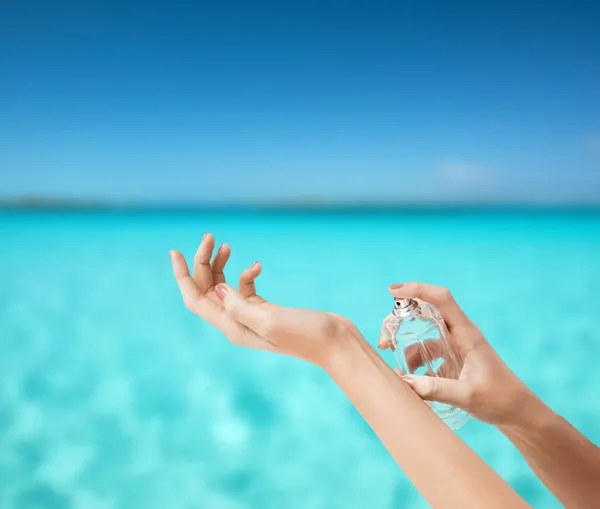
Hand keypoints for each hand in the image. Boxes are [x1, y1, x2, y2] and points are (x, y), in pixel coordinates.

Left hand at [170, 233, 360, 366]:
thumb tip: (218, 287)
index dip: (182, 276)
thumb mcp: (270, 320)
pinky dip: (248, 273)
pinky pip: (246, 287)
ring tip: (227, 244)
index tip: (175, 252)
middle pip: (208, 289)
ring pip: (224, 286)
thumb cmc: (306, 335)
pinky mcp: (265, 309)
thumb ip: (240, 305)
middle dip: (204, 262)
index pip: (195, 300)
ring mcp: (251, 315)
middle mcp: (237, 322)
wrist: (335, 343)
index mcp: (233, 327)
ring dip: (222, 265)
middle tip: (210, 236)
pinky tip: (259, 265)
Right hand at [380, 282, 536, 424]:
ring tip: (395, 368)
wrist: (518, 413)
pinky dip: (415, 363)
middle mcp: (460, 334)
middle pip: (425, 313)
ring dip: (406, 347)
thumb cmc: (500, 399)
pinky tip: (411, 380)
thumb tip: (403, 382)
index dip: (417, 290)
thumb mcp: (467, 395)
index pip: (441, 299)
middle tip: (384, 341)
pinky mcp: (453, 360)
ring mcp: (456, 347)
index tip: (393, 291)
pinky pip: (427, 353)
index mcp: (467, 333)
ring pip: (423, 336)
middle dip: (400, 321)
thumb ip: (436, 389)